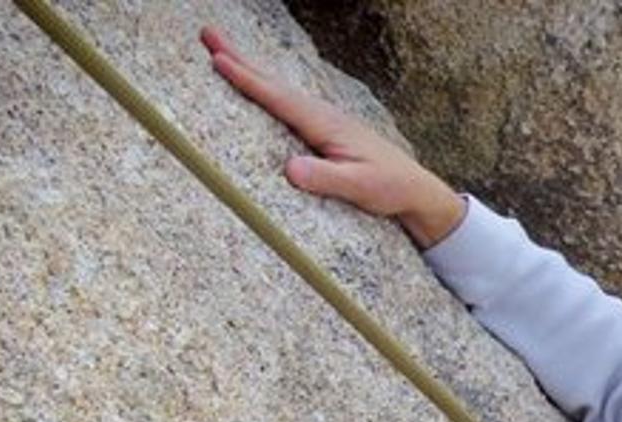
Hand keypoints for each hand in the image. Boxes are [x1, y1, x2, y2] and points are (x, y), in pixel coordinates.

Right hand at [201, 26, 466, 248]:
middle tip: (207, 34)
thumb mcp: (358, 187)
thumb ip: (326, 179)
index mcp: (326, 124)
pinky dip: (267, 88)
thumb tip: (290, 169)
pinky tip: (259, 87)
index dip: (247, 80)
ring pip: (279, 89)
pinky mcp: (325, 129)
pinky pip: (287, 103)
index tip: (218, 61)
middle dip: (240, 59)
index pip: (279, 99)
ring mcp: (324, 119)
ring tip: (222, 53)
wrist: (414, 188)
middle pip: (274, 83)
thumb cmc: (388, 188)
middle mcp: (323, 115)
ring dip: (250, 70)